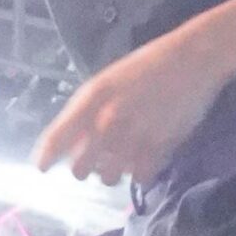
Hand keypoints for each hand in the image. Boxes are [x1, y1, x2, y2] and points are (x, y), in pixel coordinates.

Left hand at [35, 23, 230, 188]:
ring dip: (111, 173)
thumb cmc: (148, 66)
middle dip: (84, 169)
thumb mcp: (110, 81)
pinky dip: (139, 173)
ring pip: (108, 177)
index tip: (41, 169)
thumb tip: (74, 143)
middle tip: (94, 163)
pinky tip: (144, 158)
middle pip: (79, 168)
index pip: (57, 136)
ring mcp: (133, 135)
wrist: (194, 58)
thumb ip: (89, 109)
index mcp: (92, 98)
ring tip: (121, 159)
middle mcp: (108, 119)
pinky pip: (139, 177)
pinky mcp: (159, 147)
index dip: (45, 156)